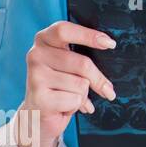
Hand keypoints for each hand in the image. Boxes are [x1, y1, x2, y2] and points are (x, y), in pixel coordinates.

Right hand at [19, 21, 116, 146]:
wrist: (36, 115)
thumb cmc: (59, 85)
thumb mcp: (69, 64)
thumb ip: (81, 54)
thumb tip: (109, 48)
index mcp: (44, 40)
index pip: (64, 30)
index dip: (88, 35)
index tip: (111, 44)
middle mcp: (35, 54)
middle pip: (82, 63)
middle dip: (99, 80)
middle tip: (109, 91)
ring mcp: (35, 76)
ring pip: (81, 84)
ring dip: (83, 95)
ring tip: (70, 97)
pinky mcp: (38, 97)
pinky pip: (75, 99)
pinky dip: (77, 106)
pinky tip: (64, 108)